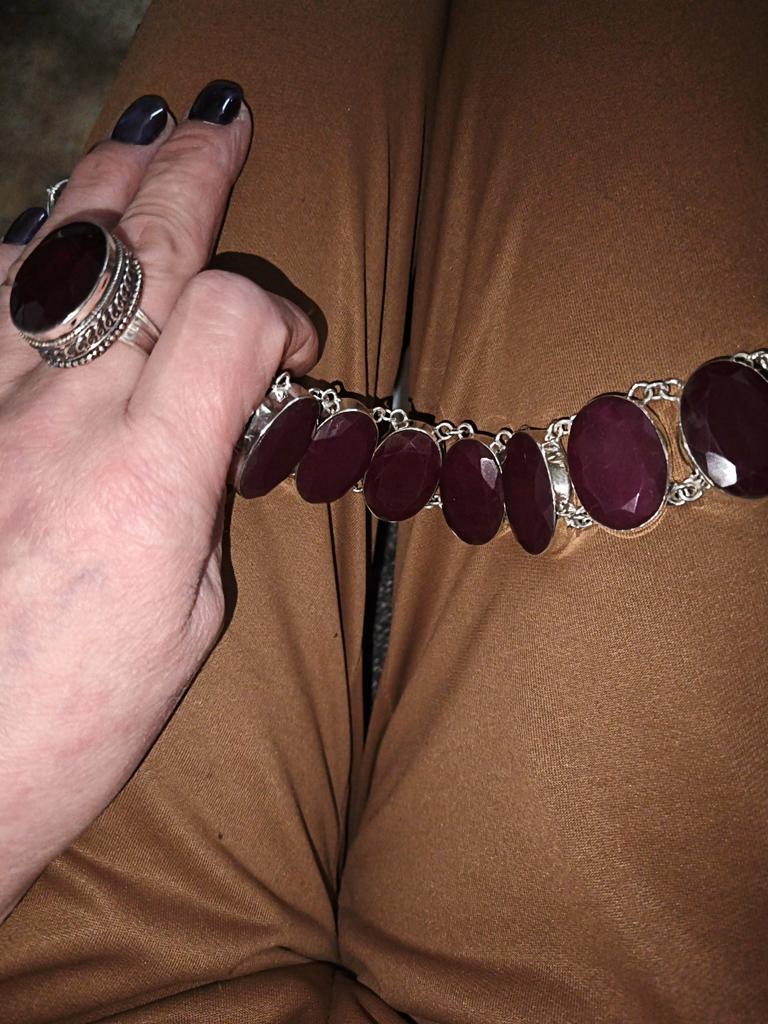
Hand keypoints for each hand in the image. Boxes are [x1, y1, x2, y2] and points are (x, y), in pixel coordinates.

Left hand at [0, 83, 316, 918]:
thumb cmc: (65, 726)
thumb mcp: (186, 624)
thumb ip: (198, 498)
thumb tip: (205, 427)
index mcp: (147, 481)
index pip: (228, 319)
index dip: (276, 312)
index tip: (295, 345)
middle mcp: (56, 420)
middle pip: (138, 253)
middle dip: (189, 174)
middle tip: (221, 122)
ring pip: (47, 253)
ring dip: (102, 184)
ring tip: (140, 132)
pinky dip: (22, 250)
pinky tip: (45, 224)